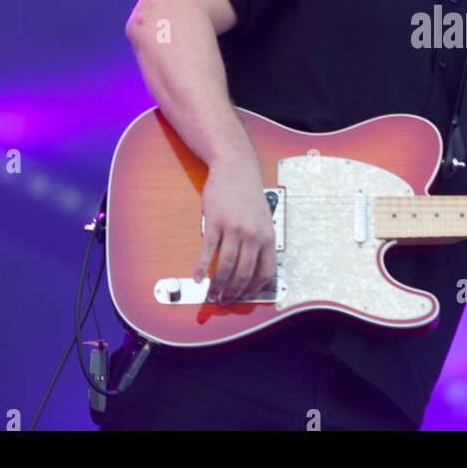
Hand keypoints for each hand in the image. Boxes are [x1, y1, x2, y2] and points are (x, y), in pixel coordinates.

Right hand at [194, 159, 277, 304]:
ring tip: (212, 294)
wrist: (235, 167)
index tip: (247, 295)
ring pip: (225, 267)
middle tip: (226, 300)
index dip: (256, 288)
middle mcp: (253, 234)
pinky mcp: (215, 223)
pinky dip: (201, 268)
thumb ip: (261, 241)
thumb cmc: (248, 193)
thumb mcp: (264, 218)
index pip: (267, 271)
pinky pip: (207, 252)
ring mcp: (233, 228)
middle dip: (234, 292)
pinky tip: (198, 277)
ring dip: (218, 285)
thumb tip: (255, 267)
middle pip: (244, 273)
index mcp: (268, 235)